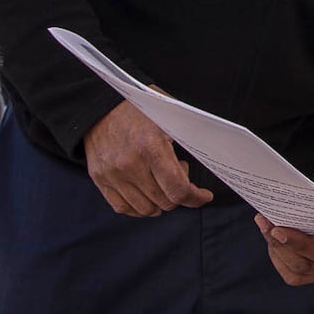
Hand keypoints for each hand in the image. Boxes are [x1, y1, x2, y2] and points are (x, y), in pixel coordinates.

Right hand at [83, 100, 213, 215]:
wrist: (102, 104)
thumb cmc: (140, 107)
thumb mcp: (170, 115)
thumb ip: (190, 136)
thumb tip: (214, 153)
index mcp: (150, 147)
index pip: (178, 189)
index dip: (196, 198)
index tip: (204, 196)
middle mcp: (129, 164)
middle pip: (164, 202)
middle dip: (180, 195)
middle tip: (180, 176)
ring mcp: (112, 174)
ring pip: (145, 209)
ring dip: (161, 202)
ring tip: (162, 181)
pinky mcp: (99, 178)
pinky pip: (122, 207)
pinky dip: (139, 208)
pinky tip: (148, 196)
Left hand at [255, 172, 313, 286]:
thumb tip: (296, 210)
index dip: (299, 244)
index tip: (277, 230)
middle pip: (307, 264)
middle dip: (281, 244)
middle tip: (265, 223)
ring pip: (297, 271)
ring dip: (277, 250)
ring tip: (265, 226)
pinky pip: (293, 274)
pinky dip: (279, 258)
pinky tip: (271, 240)